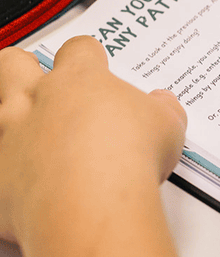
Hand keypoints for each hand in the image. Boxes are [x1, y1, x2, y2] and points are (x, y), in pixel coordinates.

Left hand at [0, 36, 185, 245]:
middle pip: (13, 64)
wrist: (91, 206)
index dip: (86, 56)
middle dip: (22, 67)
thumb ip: (163, 109)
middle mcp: (36, 102)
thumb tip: (164, 105)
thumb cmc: (126, 159)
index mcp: (79, 80)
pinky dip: (12, 179)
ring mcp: (11, 139)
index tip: (93, 64)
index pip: (78, 50)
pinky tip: (32, 190)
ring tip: (35, 139)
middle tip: (39, 82)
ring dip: (13, 121)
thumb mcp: (168, 126)